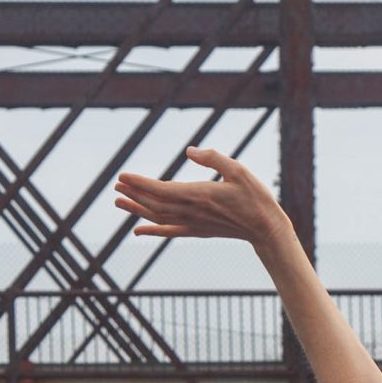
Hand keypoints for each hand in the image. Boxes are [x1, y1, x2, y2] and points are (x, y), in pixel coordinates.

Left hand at [113, 146, 287, 243]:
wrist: (265, 228)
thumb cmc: (255, 197)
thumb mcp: (238, 170)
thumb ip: (213, 158)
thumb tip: (190, 151)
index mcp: (199, 194)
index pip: (161, 189)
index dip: (140, 184)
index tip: (123, 176)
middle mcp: (192, 211)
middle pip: (154, 204)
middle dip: (133, 194)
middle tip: (116, 185)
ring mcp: (193, 224)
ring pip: (158, 217)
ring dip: (136, 210)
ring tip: (118, 202)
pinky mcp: (197, 231)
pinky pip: (168, 232)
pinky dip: (151, 230)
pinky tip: (137, 230)